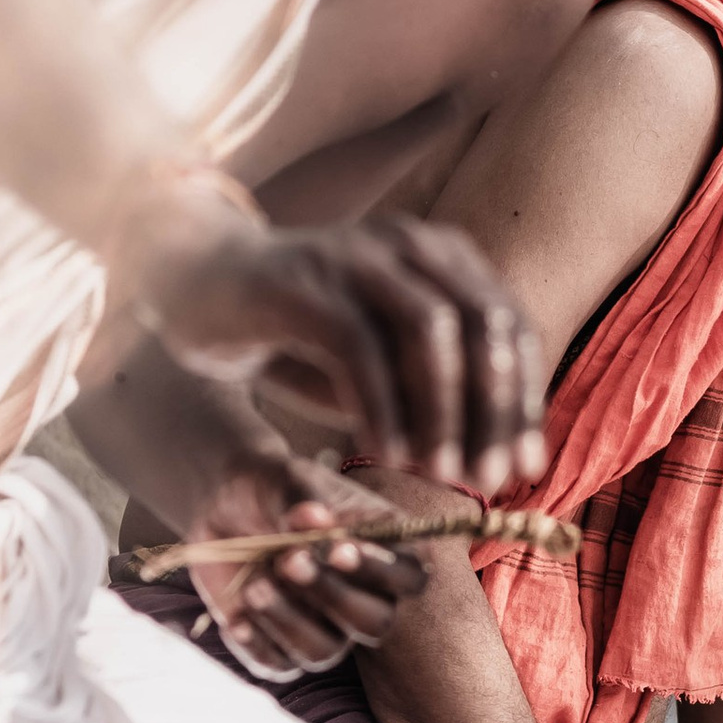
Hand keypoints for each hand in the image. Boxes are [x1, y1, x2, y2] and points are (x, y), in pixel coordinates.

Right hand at [115, 177, 544, 495]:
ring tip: (443, 475)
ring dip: (444, 410)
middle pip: (482, 323)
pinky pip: (356, 345)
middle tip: (491, 478)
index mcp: (439, 255)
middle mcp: (405, 243)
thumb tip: (494, 459)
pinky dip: (379, 405)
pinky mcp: (300, 282)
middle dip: (494, 409)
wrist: (195, 285)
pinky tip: (384, 456)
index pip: (508, 325)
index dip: (524, 398)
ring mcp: (352, 255)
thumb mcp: (378, 366)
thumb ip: (430, 397)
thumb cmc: (298, 332)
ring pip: (428, 328)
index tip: (527, 465)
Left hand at [174, 378, 429, 678]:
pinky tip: (237, 617)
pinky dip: (257, 641)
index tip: (339, 548)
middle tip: (289, 560)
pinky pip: (278, 664)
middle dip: (332, 595)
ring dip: (288, 618)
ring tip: (255, 585)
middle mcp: (364, 599)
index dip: (380, 571)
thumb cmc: (275, 489)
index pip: (409, 578)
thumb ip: (304, 499)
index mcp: (385, 553)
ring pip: (324, 651)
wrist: (223, 504)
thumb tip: (314, 517)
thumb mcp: (289, 481)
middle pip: (374, 623)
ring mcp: (325, 630)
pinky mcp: (281, 651)